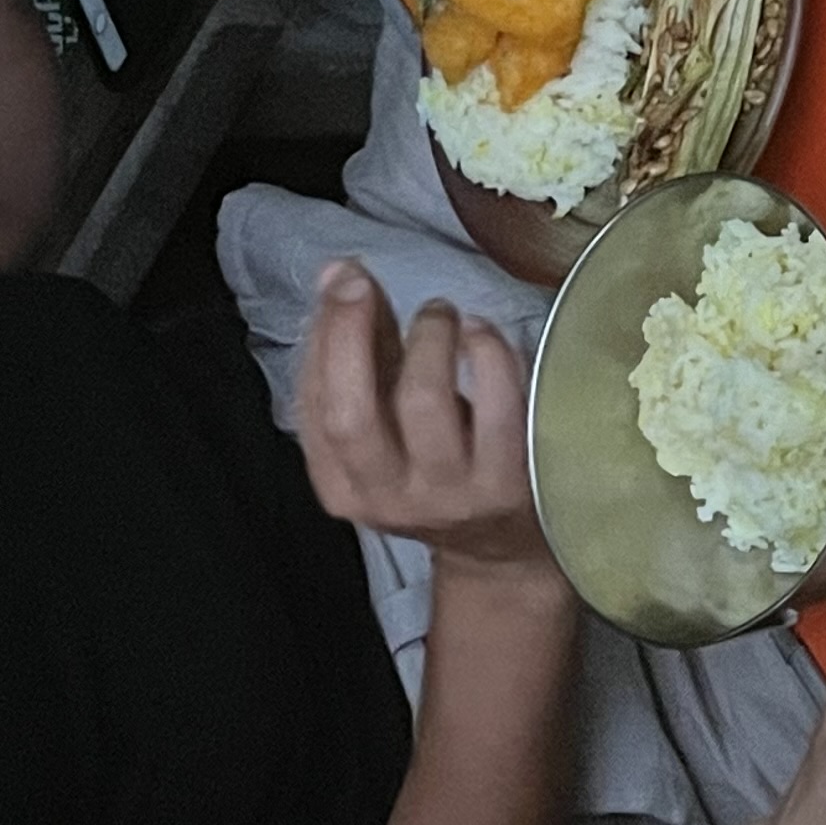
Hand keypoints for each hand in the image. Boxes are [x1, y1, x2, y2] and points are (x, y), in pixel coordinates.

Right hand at [294, 260, 550, 573]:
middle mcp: (389, 498)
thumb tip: (338, 276)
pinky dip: (487, 355)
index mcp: (343, 487)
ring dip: (428, 338)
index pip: (315, 407)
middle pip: (351, 414)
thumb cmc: (440, 466)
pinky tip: (481, 332)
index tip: (341, 280)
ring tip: (441, 312)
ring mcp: (451, 497)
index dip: (324, 335)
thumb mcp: (387, 423)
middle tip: (363, 282)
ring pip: (423, 404)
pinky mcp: (510, 487)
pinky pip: (497, 409)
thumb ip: (361, 354)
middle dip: (349, 334)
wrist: (505, 548)